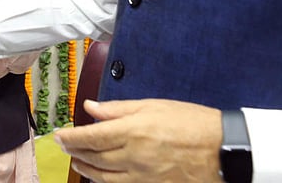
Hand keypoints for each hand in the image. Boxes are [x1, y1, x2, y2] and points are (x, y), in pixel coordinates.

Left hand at [54, 99, 222, 182]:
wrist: (222, 149)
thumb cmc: (192, 123)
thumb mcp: (153, 106)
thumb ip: (118, 109)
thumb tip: (92, 108)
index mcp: (133, 131)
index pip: (91, 137)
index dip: (70, 137)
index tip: (59, 134)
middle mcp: (134, 156)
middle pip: (93, 157)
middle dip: (74, 151)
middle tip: (63, 145)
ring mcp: (142, 176)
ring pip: (103, 176)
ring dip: (85, 168)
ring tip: (77, 160)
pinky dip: (104, 181)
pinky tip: (99, 174)